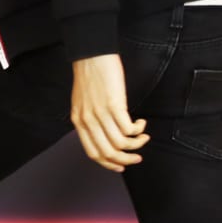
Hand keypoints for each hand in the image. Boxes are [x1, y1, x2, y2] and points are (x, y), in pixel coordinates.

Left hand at [70, 54, 148, 171]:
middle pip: (108, 153)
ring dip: (137, 144)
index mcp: (78, 122)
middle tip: (138, 157)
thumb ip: (89, 119)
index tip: (121, 166)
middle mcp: (87, 121)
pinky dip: (138, 130)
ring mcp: (100, 114)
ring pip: (121, 144)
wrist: (91, 56)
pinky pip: (129, 129)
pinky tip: (141, 122)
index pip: (93, 153)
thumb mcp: (82, 102)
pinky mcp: (114, 105)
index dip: (109, 164)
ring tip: (143, 136)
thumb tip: (102, 135)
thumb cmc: (90, 76)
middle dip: (126, 160)